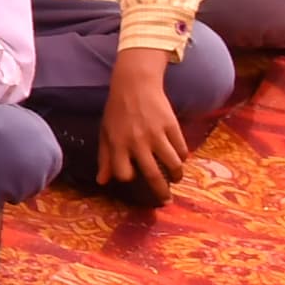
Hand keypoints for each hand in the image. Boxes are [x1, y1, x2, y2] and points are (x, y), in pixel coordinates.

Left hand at [98, 43, 192, 191]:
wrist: (135, 84)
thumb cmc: (117, 110)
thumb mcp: (105, 132)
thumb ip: (104, 158)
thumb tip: (102, 182)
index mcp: (118, 143)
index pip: (124, 172)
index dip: (128, 177)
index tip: (133, 176)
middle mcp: (137, 141)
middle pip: (152, 175)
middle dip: (161, 192)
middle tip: (166, 200)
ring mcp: (156, 133)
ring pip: (172, 164)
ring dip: (176, 175)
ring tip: (175, 178)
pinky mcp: (171, 126)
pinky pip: (182, 150)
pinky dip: (182, 158)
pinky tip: (179, 159)